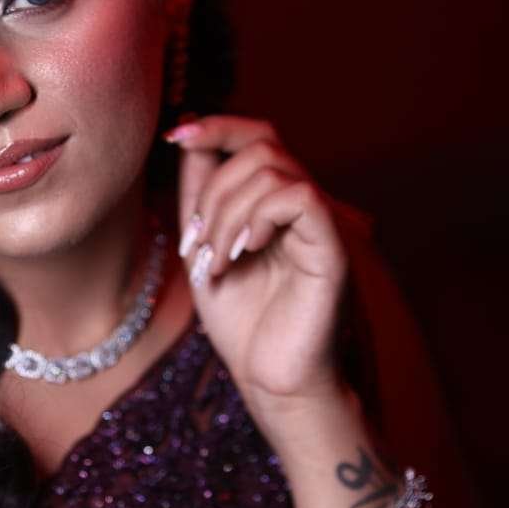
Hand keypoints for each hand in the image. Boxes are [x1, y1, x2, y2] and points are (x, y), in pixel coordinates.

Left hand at [167, 115, 350, 425]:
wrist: (270, 381)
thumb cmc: (244, 324)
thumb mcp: (205, 247)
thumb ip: (201, 193)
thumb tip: (190, 136)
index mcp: (275, 203)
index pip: (256, 137)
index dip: (217, 126)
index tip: (175, 136)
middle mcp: (303, 206)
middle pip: (261, 144)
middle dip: (212, 187)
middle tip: (198, 243)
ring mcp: (320, 225)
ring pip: (273, 167)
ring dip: (226, 212)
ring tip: (216, 261)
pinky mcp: (332, 248)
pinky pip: (299, 196)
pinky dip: (258, 216)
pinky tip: (244, 252)